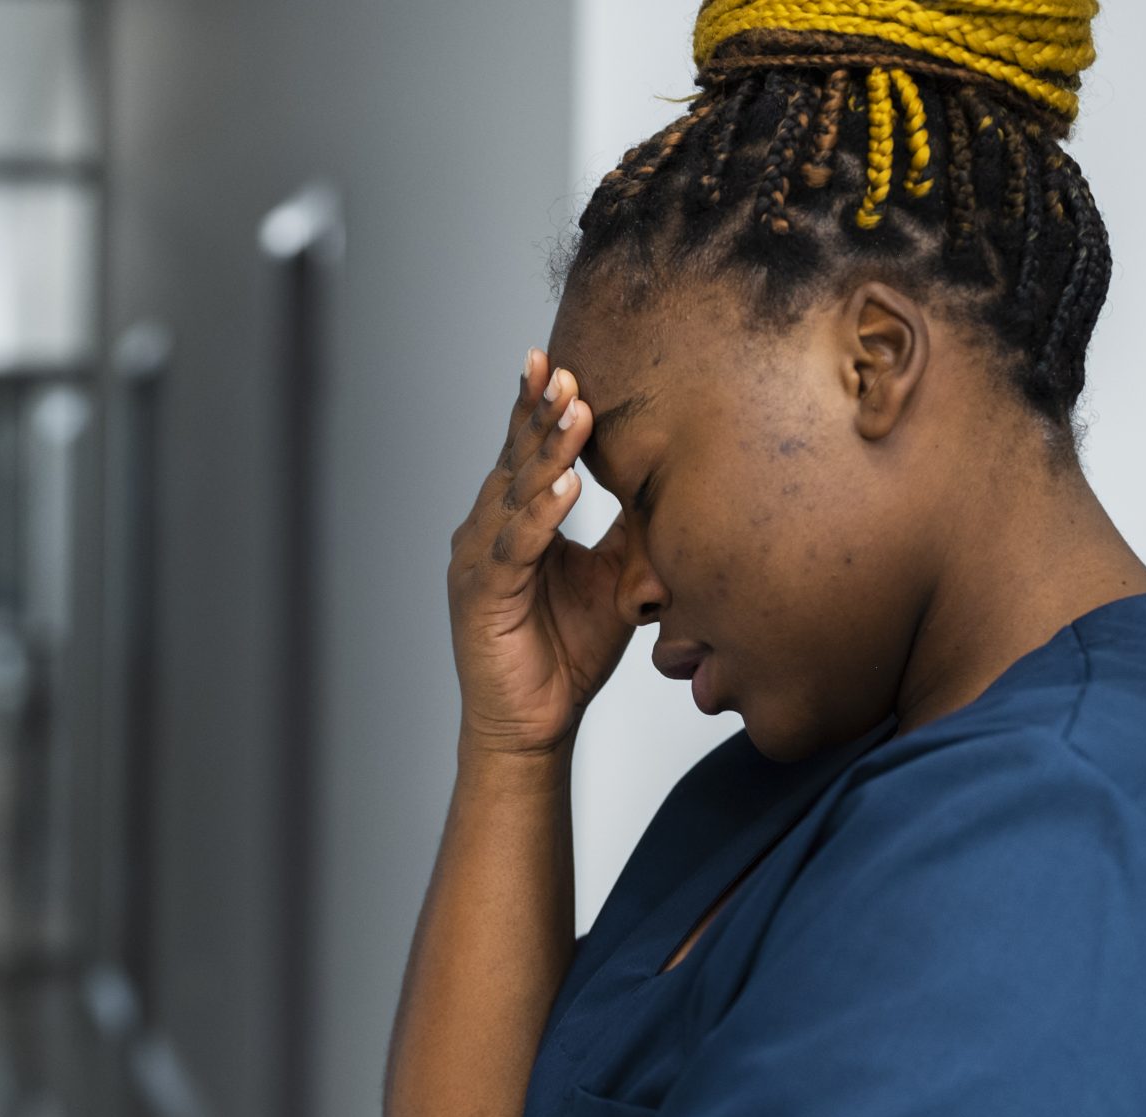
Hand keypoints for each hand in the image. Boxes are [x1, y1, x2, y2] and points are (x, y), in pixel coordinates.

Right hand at [445, 351, 639, 758]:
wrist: (534, 724)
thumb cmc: (567, 653)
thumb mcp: (614, 579)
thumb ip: (629, 531)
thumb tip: (667, 482)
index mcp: (513, 522)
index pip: (525, 453)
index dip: (537, 408)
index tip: (558, 362)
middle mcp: (487, 532)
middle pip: (514, 460)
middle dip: (539, 413)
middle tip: (565, 370)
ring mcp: (479, 563)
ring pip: (514, 496)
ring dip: (544, 454)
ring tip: (573, 413)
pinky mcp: (480, 599)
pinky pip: (512, 550)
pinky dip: (538, 518)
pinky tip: (562, 491)